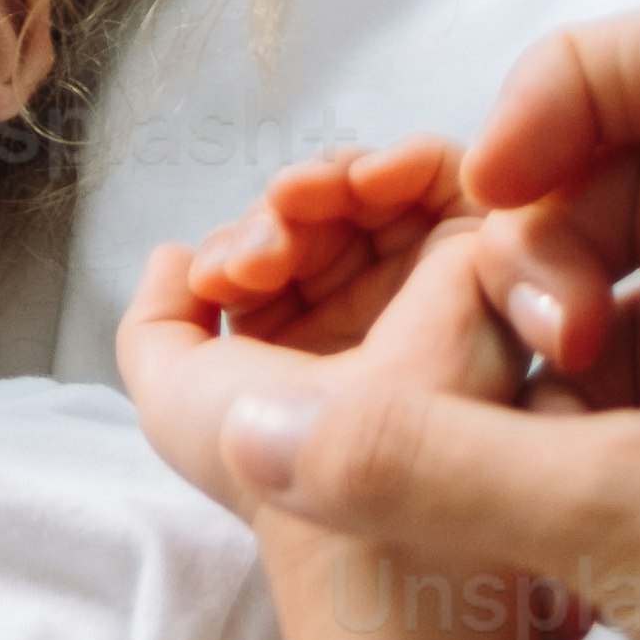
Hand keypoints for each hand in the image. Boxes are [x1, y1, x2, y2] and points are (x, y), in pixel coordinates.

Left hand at [123, 143, 606, 639]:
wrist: (342, 481)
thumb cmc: (253, 456)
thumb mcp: (169, 391)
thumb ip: (155, 321)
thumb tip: (174, 254)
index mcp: (308, 343)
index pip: (280, 250)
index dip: (243, 242)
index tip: (220, 281)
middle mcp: (369, 314)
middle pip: (326, 213)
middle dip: (279, 212)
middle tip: (257, 257)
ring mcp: (426, 288)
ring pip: (378, 190)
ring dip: (324, 182)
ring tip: (294, 208)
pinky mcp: (484, 261)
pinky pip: (453, 179)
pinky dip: (400, 158)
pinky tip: (357, 185)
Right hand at [167, 4, 639, 639]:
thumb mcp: (624, 532)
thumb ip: (431, 469)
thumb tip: (250, 422)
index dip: (568, 83)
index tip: (494, 203)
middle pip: (632, 188)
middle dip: (524, 262)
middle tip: (495, 374)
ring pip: (629, 331)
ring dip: (532, 390)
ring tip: (497, 489)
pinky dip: (569, 482)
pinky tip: (537, 584)